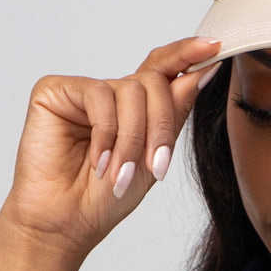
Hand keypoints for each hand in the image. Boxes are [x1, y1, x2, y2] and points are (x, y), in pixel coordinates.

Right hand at [0, 36, 221, 259]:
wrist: (66, 223)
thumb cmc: (105, 198)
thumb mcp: (153, 157)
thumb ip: (173, 114)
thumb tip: (199, 74)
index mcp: (136, 108)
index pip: (164, 70)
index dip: (187, 55)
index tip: (215, 46)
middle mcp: (111, 94)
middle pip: (153, 82)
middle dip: (160, 126)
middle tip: (157, 166)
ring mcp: (84, 91)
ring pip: (130, 90)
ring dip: (133, 138)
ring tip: (120, 174)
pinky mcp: (55, 91)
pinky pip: (98, 95)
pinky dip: (105, 132)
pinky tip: (98, 160)